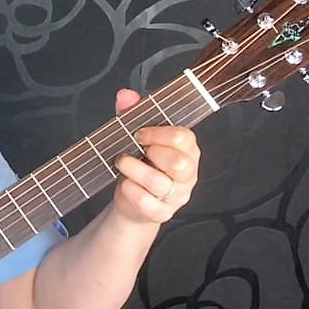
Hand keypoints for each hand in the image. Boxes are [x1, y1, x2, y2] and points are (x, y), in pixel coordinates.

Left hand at [111, 88, 199, 224]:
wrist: (134, 203)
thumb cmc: (141, 166)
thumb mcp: (136, 139)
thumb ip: (133, 115)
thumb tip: (125, 95)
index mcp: (186, 150)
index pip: (184, 138)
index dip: (158, 133)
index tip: (139, 133)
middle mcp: (187, 173)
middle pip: (179, 163)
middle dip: (151, 153)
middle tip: (133, 150)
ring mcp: (177, 195)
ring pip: (160, 183)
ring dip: (134, 171)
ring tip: (122, 164)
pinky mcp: (162, 213)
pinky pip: (149, 204)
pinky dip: (132, 192)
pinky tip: (125, 185)